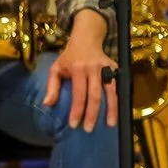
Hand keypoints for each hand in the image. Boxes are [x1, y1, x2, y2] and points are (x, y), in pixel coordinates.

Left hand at [43, 12, 115, 130]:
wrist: (87, 38)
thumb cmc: (69, 57)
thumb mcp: (55, 68)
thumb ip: (52, 86)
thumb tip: (47, 104)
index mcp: (78, 69)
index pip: (78, 94)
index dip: (77, 110)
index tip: (74, 125)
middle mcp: (94, 69)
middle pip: (95, 95)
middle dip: (92, 114)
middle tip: (88, 129)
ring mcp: (107, 68)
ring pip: (111, 91)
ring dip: (111, 109)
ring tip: (110, 124)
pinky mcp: (116, 68)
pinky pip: (119, 86)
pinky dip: (119, 100)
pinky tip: (118, 112)